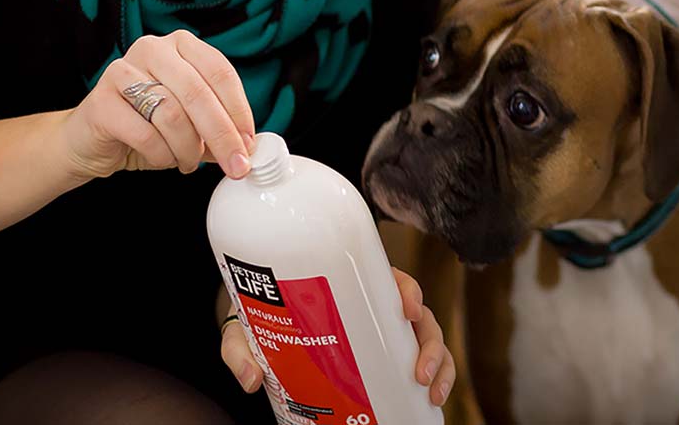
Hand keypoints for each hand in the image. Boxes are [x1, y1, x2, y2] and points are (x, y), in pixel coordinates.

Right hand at [56, 30, 257, 181]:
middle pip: (199, 94)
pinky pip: (145, 133)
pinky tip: (163, 159)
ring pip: (173, 114)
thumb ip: (219, 129)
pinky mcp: (101, 100)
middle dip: (222, 136)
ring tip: (188, 163)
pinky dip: (162, 154)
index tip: (249, 143)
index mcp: (181, 45)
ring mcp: (123, 71)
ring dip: (188, 149)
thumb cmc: (147, 127)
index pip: (220, 72)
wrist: (92, 140)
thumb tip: (249, 148)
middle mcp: (153, 49)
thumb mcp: (191, 124)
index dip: (239, 111)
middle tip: (235, 165)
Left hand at [219, 268, 456, 405]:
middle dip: (429, 342)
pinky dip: (436, 377)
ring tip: (431, 392)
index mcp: (351, 285)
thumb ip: (239, 348)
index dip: (407, 290)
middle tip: (418, 372)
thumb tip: (250, 379)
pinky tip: (430, 399)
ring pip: (428, 339)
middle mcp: (375, 308)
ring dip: (439, 363)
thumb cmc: (262, 320)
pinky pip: (422, 361)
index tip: (406, 308)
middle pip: (419, 315)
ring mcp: (385, 333)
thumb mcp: (245, 328)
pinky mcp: (387, 357)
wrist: (263, 334)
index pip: (390, 278)